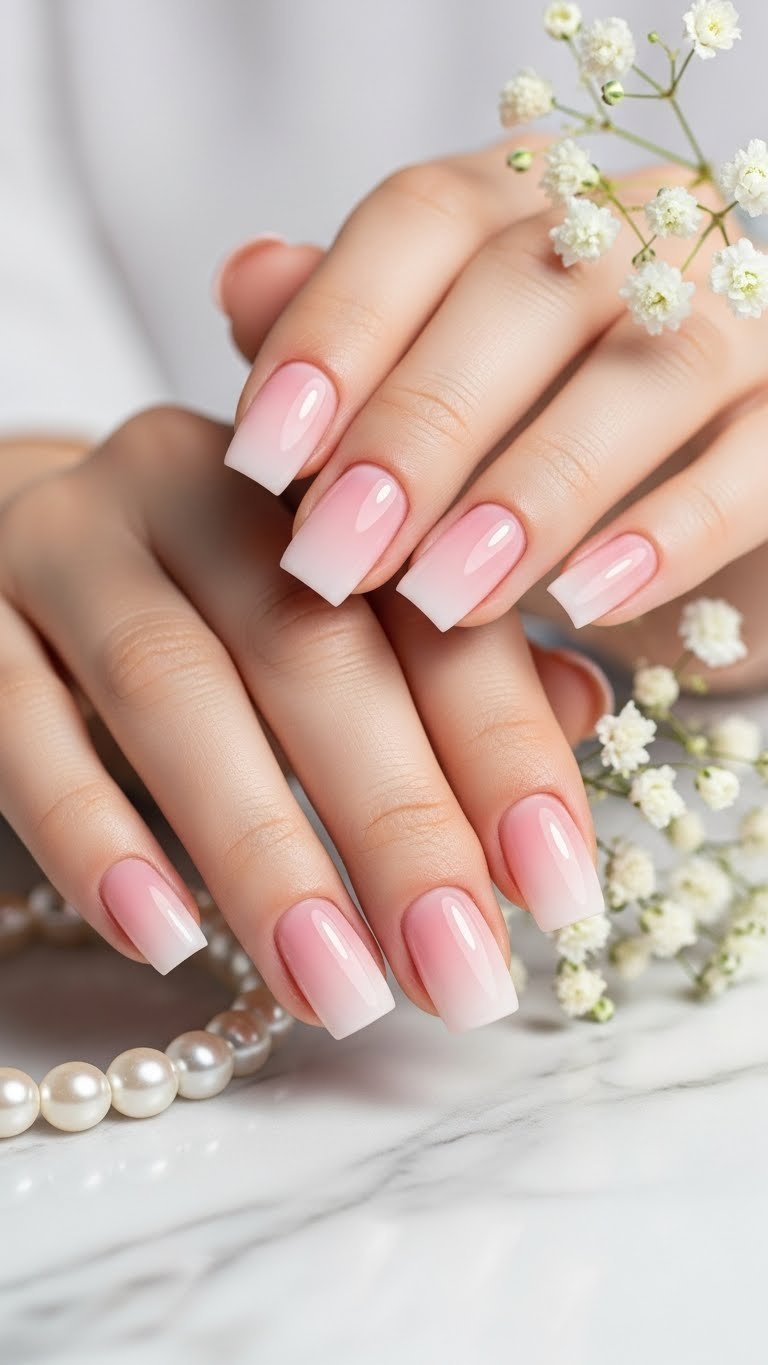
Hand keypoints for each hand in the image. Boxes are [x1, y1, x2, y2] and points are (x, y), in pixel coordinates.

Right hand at [0, 407, 607, 1036]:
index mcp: (314, 482)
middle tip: (459, 970)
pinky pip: (18, 724)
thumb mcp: (333, 618)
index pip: (428, 606)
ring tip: (335, 989)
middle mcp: (192, 485)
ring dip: (263, 849)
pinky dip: (93, 833)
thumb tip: (585, 709)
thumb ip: (453, 662)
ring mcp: (64, 542)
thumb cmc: (209, 609)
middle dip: (397, 820)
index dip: (502, 744)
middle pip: (311, 646)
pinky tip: (162, 934)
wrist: (0, 545)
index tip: (557, 888)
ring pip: (169, 687)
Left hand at [222, 139, 767, 652]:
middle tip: (338, 552)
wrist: (681, 525)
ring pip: (646, 371)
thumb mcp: (422, 407)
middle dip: (418, 428)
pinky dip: (669, 532)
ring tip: (442, 594)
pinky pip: (755, 461)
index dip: (337, 328)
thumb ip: (344, 342)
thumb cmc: (524, 455)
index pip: (424, 219)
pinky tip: (585, 602)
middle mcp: (641, 234)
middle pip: (525, 290)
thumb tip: (249, 277)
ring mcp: (735, 318)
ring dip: (533, 489)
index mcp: (530, 208)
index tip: (261, 455)